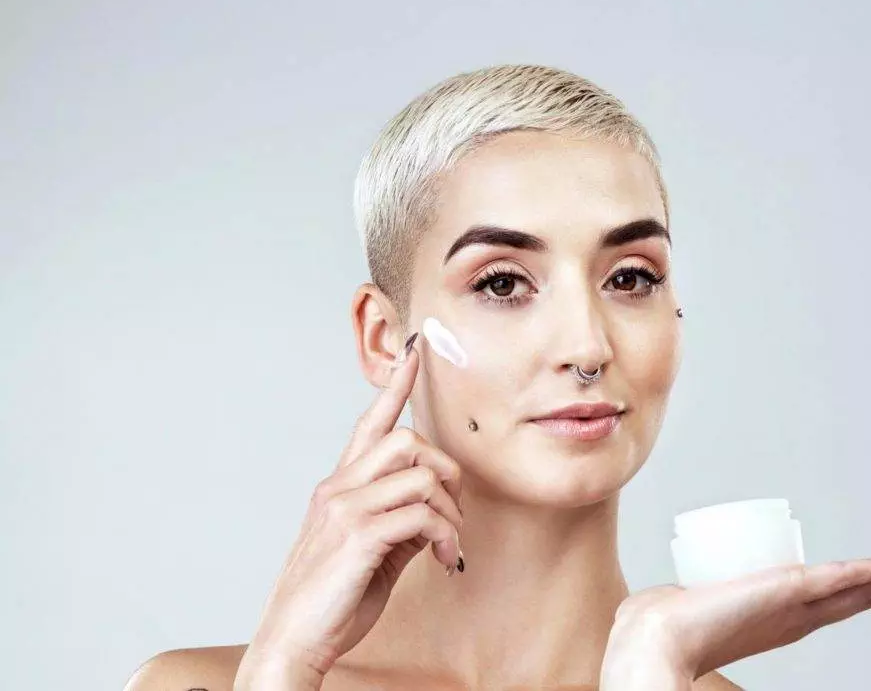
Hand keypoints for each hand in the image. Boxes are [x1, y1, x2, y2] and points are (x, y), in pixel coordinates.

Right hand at [235, 333, 462, 688]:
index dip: (395, 386)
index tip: (414, 353)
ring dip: (450, 512)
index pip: (369, 423)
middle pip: (407, 440)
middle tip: (453, 513)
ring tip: (448, 546)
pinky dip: (444, 536)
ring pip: (420, 475)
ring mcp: (345, 510)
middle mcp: (338, 488)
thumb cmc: (331, 600)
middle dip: (445, 471)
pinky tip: (443, 560)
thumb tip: (437, 513)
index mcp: (338, 488)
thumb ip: (400, 523)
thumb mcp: (372, 554)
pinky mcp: (357, 536)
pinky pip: (421, 515)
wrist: (292, 640)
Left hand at [601, 526, 870, 686]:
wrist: (658, 638)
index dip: (868, 578)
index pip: (837, 594)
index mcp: (782, 616)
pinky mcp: (795, 592)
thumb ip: (686, 596)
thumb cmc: (667, 624)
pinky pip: (854, 576)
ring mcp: (801, 606)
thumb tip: (676, 591)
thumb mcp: (693, 601)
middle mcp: (800, 616)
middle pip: (863, 587)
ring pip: (867, 580)